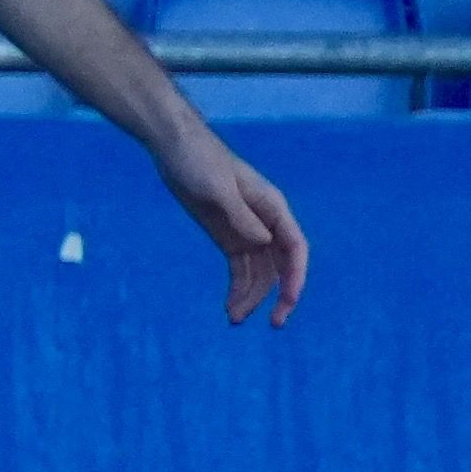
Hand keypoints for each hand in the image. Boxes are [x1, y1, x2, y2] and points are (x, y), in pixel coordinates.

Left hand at [161, 130, 308, 323]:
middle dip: (279, 296)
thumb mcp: (217, 188)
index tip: (287, 302)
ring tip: (234, 320)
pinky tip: (230, 307)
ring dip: (252, 297)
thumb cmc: (199, 161)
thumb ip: (240, 216)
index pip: (294, 248)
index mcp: (272, 208)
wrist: (174, 148)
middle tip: (272, 324)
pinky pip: (239, 268)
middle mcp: (265, 223)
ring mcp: (246, 231)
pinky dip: (237, 288)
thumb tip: (264, 242)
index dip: (295, 277)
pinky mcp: (227, 236)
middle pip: (281, 266)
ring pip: (259, 272)